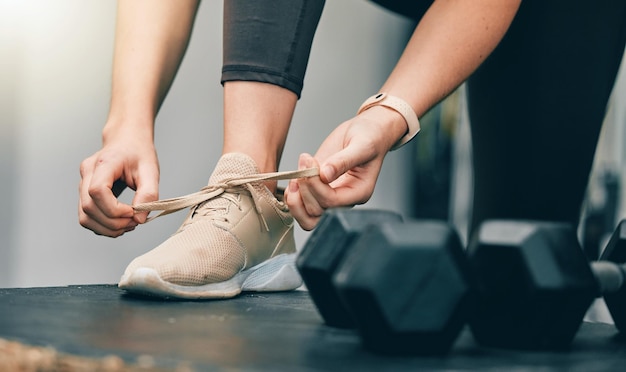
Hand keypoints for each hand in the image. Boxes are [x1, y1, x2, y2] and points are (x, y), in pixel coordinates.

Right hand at [78, 130, 158, 236]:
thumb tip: (139, 219)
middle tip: (135, 222)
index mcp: (104, 163)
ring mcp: (83, 183)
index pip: (97, 191)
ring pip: (84, 216)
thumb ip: (149, 193)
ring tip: (128, 224)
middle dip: (113, 222)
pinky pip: (87, 216)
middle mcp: (87, 172)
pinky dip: (102, 226)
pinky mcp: (84, 193)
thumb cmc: (138, 152)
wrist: (127, 140)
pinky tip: (119, 222)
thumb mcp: (151, 170)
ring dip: (106, 228)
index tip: (133, 212)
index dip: (114, 209)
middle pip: (88, 207)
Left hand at [285, 106, 405, 229]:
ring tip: (296, 176)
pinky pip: (301, 206)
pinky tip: (295, 176)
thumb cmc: (369, 138)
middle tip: (304, 165)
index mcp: (359, 192)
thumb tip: (325, 174)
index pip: (331, 201)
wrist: (366, 132)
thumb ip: (343, 160)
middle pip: (317, 214)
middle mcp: (344, 199)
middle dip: (305, 190)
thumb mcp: (361, 145)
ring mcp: (330, 196)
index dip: (316, 185)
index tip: (311, 163)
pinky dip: (292, 195)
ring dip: (296, 199)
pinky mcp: (318, 190)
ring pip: (307, 217)